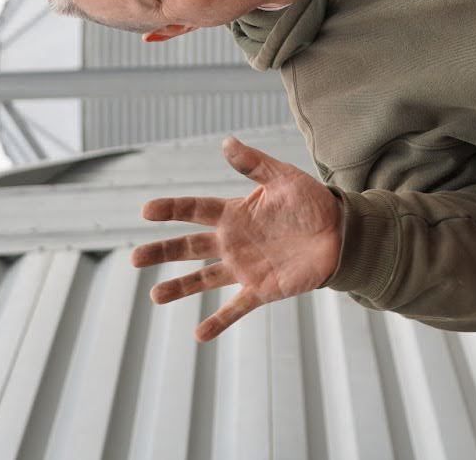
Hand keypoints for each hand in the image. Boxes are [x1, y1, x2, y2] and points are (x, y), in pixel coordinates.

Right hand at [131, 135, 342, 340]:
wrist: (340, 233)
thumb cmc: (311, 202)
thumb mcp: (283, 177)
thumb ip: (253, 164)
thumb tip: (226, 142)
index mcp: (234, 213)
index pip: (195, 210)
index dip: (171, 210)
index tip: (146, 211)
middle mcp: (233, 241)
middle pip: (189, 247)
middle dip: (162, 252)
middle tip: (135, 258)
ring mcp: (244, 267)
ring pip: (204, 279)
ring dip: (180, 287)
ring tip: (155, 296)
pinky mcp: (261, 289)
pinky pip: (236, 308)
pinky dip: (219, 321)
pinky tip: (199, 334)